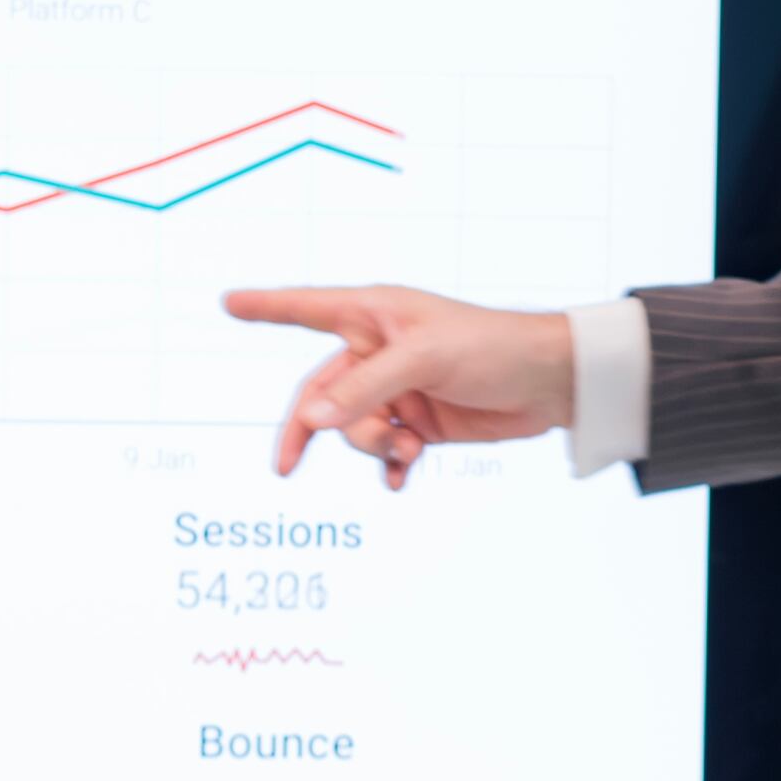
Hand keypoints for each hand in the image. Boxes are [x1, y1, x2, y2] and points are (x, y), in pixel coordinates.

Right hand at [222, 285, 574, 484]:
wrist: (551, 385)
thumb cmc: (493, 347)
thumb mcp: (423, 361)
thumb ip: (365, 389)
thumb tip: (312, 420)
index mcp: (374, 315)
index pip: (307, 308)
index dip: (267, 307)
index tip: (229, 302)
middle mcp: (379, 351)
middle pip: (322, 394)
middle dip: (310, 430)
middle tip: (286, 468)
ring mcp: (398, 389)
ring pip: (353, 428)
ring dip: (371, 446)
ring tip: (405, 448)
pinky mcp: (421, 422)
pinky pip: (386, 452)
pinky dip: (390, 467)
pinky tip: (402, 478)